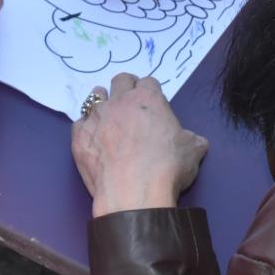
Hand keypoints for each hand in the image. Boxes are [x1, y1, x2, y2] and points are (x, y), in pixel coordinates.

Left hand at [71, 73, 208, 217]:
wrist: (134, 194)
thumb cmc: (167, 168)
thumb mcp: (193, 151)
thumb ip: (192, 139)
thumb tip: (196, 142)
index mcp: (148, 99)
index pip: (149, 82)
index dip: (151, 92)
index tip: (153, 105)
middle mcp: (120, 102)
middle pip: (120, 80)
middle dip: (126, 88)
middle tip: (131, 105)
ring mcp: (96, 118)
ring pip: (95, 97)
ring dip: (103, 103)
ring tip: (108, 118)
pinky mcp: (79, 137)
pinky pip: (79, 123)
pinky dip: (87, 129)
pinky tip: (93, 140)